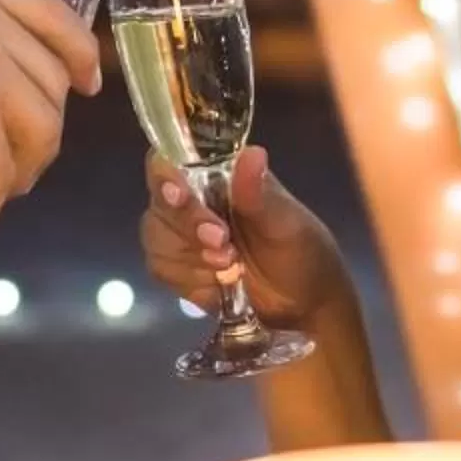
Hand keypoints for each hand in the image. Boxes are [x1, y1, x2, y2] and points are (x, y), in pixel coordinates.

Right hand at [140, 146, 347, 329]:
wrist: (304, 306)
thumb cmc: (301, 253)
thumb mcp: (287, 224)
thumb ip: (260, 195)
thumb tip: (253, 153)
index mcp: (218, 175)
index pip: (171, 160)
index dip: (167, 176)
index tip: (181, 195)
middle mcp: (192, 199)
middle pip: (160, 203)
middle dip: (188, 227)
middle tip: (224, 245)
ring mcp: (180, 235)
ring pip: (156, 239)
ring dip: (192, 258)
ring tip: (231, 268)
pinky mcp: (177, 268)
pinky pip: (162, 269)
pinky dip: (191, 281)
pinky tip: (220, 285)